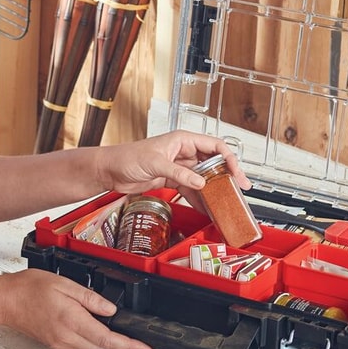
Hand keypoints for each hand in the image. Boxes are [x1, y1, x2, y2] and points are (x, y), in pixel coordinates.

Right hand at [0, 269, 151, 348]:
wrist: (5, 301)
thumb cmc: (29, 288)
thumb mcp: (64, 284)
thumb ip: (90, 298)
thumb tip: (111, 310)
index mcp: (71, 320)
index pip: (107, 339)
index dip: (129, 345)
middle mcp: (66, 337)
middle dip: (122, 347)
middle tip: (135, 340)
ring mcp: (60, 344)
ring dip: (106, 345)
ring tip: (113, 330)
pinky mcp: (55, 345)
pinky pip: (80, 348)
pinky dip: (91, 342)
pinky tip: (91, 328)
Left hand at [96, 130, 251, 199]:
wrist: (110, 170)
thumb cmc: (127, 157)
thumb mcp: (155, 163)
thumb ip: (179, 173)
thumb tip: (200, 182)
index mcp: (183, 140)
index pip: (215, 146)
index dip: (229, 159)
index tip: (236, 174)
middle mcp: (184, 152)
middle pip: (213, 163)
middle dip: (226, 177)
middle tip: (237, 191)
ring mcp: (179, 166)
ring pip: (203, 178)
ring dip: (213, 191)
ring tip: (224, 203)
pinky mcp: (172, 179)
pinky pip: (191, 189)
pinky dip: (199, 199)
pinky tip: (206, 208)